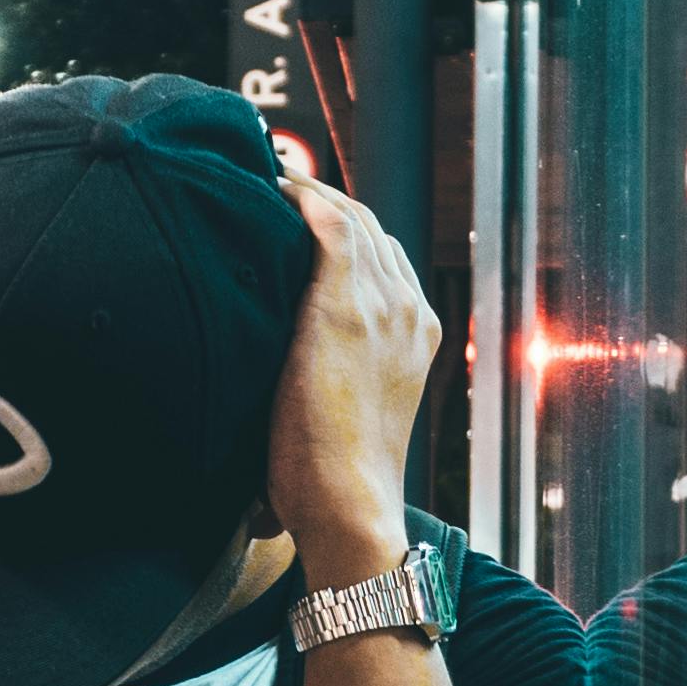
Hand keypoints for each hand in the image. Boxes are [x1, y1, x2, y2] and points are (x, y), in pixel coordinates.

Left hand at [268, 152, 439, 585]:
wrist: (350, 505)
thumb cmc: (335, 487)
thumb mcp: (348, 425)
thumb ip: (331, 392)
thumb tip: (279, 411)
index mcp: (420, 336)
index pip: (386, 261)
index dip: (345, 233)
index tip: (303, 220)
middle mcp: (412, 311)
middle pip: (372, 231)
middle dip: (327, 203)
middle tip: (278, 187)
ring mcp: (385, 305)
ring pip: (352, 219)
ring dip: (310, 194)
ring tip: (266, 180)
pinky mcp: (346, 306)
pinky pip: (330, 226)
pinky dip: (303, 200)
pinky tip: (273, 190)